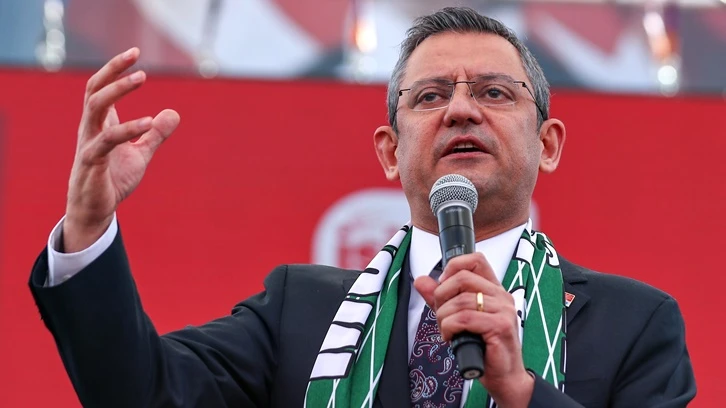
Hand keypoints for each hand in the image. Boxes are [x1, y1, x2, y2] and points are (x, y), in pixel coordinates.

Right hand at [63, 47, 179, 251]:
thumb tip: (174, 113)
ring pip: (95, 107)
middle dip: (114, 72)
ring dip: (118, 90)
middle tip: (137, 61)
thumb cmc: (113, 178)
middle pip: (95, 90)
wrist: (95, 209)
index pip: (101, 87)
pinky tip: (149, 122)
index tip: (134, 52)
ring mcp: (89, 143)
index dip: (115, 68)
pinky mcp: (92, 161)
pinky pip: (107, 139)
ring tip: (141, 78)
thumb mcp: (140, 153)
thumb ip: (155, 134)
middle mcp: (90, 128)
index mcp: (100, 123)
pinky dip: (128, 128)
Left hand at [414, 252, 533, 406]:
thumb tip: (421, 280)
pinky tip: (451, 337)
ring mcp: (503, 310)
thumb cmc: (484, 347)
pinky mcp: (500, 326)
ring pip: (460, 300)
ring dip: (443, 317)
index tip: (443, 285)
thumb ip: (440, 299)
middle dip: (442, 296)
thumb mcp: (458, 318)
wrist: (504, 376)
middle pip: (462, 278)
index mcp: (493, 289)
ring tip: (446, 330)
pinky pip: (464, 318)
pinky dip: (450, 327)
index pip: (475, 260)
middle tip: (441, 314)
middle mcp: (501, 296)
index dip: (453, 266)